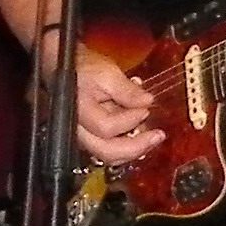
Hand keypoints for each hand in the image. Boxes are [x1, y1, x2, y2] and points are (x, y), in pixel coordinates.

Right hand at [69, 48, 158, 163]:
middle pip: (106, 152)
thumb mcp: (108, 72)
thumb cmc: (84, 69)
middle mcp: (78, 131)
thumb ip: (126, 89)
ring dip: (134, 149)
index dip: (130, 120)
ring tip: (152, 136)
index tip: (146, 109)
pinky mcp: (91, 138)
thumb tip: (147, 101)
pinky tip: (140, 133)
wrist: (68, 71)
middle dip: (136, 147)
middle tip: (158, 136)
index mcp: (78, 112)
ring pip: (108, 156)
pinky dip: (127, 146)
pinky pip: (110, 150)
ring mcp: (83, 138)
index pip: (106, 127)